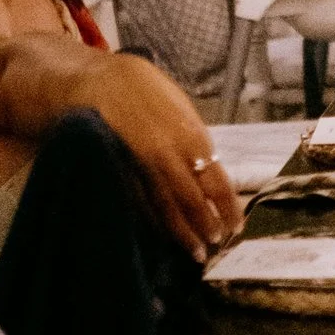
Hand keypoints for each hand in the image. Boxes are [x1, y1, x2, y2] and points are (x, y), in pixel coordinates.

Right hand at [88, 56, 242, 259]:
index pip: (217, 180)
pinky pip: (143, 203)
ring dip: (182, 232)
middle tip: (216, 248)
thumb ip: (192, 135)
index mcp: (191, 134)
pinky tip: (164, 234)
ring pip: (168, 207)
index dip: (227, 207)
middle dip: (206, 226)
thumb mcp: (178, 104)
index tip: (237, 225)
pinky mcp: (121, 172)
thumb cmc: (142, 87)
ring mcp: (143, 166)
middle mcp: (170, 154)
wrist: (96, 81)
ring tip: (195, 253)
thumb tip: (208, 163)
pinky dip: (156, 221)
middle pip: (193, 200)